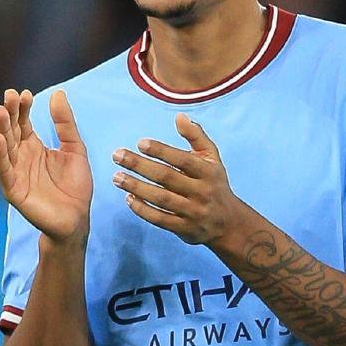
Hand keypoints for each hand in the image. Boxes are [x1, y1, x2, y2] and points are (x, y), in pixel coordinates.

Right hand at [0, 88, 92, 241]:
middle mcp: (22, 157)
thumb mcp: (75, 148)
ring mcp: (16, 172)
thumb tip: (58, 93)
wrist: (77, 218)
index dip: (23, 108)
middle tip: (8, 95)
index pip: (24, 123)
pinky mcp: (13, 189)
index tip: (25, 93)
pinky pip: (4, 169)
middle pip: (12, 131)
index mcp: (34, 147)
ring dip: (2, 129)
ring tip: (1, 111)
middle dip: (10, 113)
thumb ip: (65, 123)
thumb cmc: (75, 186)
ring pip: (5, 147)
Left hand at [112, 113, 245, 245]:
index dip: (162, 151)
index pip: (183, 160)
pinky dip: (143, 209)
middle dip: (140, 166)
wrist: (228, 223)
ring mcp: (193, 212)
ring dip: (136, 187)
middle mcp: (201, 192)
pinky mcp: (184, 229)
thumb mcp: (212, 158)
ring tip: (117, 177)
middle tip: (117, 156)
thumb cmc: (214, 184)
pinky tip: (128, 198)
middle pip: (167, 177)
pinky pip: (160, 219)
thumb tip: (179, 116)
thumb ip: (196, 136)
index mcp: (208, 172)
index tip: (140, 143)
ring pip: (161, 198)